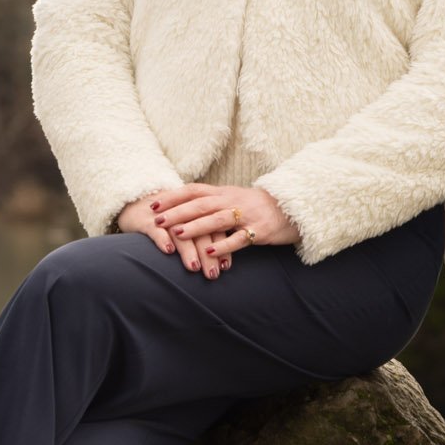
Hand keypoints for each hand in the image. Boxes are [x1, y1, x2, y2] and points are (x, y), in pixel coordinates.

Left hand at [144, 182, 298, 276]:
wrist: (291, 208)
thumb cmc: (256, 206)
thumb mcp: (232, 199)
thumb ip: (210, 203)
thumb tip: (180, 208)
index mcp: (223, 193)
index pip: (193, 191)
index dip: (172, 197)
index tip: (153, 204)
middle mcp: (232, 201)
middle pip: (200, 204)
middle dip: (177, 212)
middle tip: (157, 220)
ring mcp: (246, 215)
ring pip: (216, 219)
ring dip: (195, 226)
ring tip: (177, 234)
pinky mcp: (259, 230)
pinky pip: (239, 238)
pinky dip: (224, 245)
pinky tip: (211, 253)